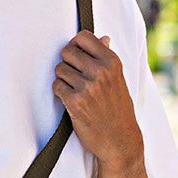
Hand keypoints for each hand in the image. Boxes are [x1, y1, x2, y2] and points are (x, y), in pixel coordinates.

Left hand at [52, 31, 143, 166]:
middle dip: (67, 62)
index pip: (83, 37)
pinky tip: (71, 100)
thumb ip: (107, 58)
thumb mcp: (119, 80)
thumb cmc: (118, 109)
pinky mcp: (75, 102)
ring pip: (59, 69)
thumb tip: (103, 38)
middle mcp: (101, 72)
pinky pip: (56, 86)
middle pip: (67, 51)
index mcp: (112, 62)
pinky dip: (60, 92)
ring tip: (75, 90)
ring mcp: (88, 87)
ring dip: (63, 79)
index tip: (77, 56)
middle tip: (75, 76)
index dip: (75, 45)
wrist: (120, 140)